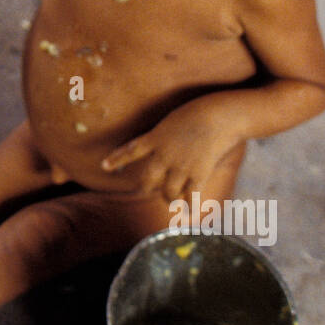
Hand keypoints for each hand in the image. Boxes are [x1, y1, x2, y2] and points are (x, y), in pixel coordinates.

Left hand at [100, 103, 240, 198]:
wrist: (220, 115)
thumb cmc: (200, 111)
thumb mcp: (173, 120)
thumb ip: (166, 136)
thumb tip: (164, 147)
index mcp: (155, 138)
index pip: (130, 151)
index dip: (116, 159)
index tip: (104, 166)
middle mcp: (163, 156)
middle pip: (148, 180)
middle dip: (146, 188)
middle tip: (146, 190)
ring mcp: (180, 167)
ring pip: (168, 193)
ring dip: (169, 198)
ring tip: (172, 200)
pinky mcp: (198, 174)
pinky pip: (190, 197)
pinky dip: (190, 206)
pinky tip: (189, 213)